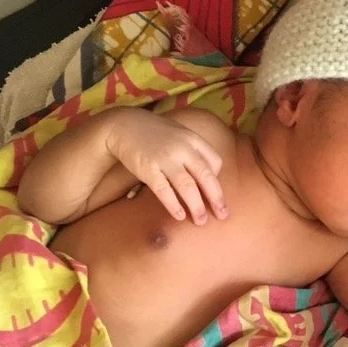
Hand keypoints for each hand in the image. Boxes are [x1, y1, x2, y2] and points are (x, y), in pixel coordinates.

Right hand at [104, 109, 226, 223]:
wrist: (125, 125)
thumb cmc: (157, 134)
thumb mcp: (181, 135)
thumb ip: (195, 151)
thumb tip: (211, 175)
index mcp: (194, 140)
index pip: (215, 163)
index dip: (217, 179)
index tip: (214, 192)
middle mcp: (183, 149)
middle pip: (206, 177)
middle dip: (216, 199)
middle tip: (223, 216)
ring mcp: (165, 159)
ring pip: (187, 187)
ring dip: (196, 207)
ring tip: (201, 221)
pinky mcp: (148, 169)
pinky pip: (164, 191)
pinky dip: (173, 205)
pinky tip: (179, 216)